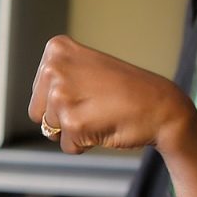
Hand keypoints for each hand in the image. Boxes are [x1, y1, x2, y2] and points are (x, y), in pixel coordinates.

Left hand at [28, 35, 192, 154]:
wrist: (162, 106)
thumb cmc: (124, 90)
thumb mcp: (83, 67)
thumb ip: (54, 78)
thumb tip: (34, 106)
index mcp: (56, 49)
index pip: (37, 93)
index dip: (60, 100)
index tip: (87, 88)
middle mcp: (54, 68)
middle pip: (37, 113)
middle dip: (61, 117)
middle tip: (93, 103)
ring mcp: (62, 94)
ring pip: (50, 130)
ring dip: (74, 130)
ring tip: (100, 112)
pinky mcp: (73, 121)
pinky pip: (67, 146)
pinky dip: (84, 143)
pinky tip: (104, 125)